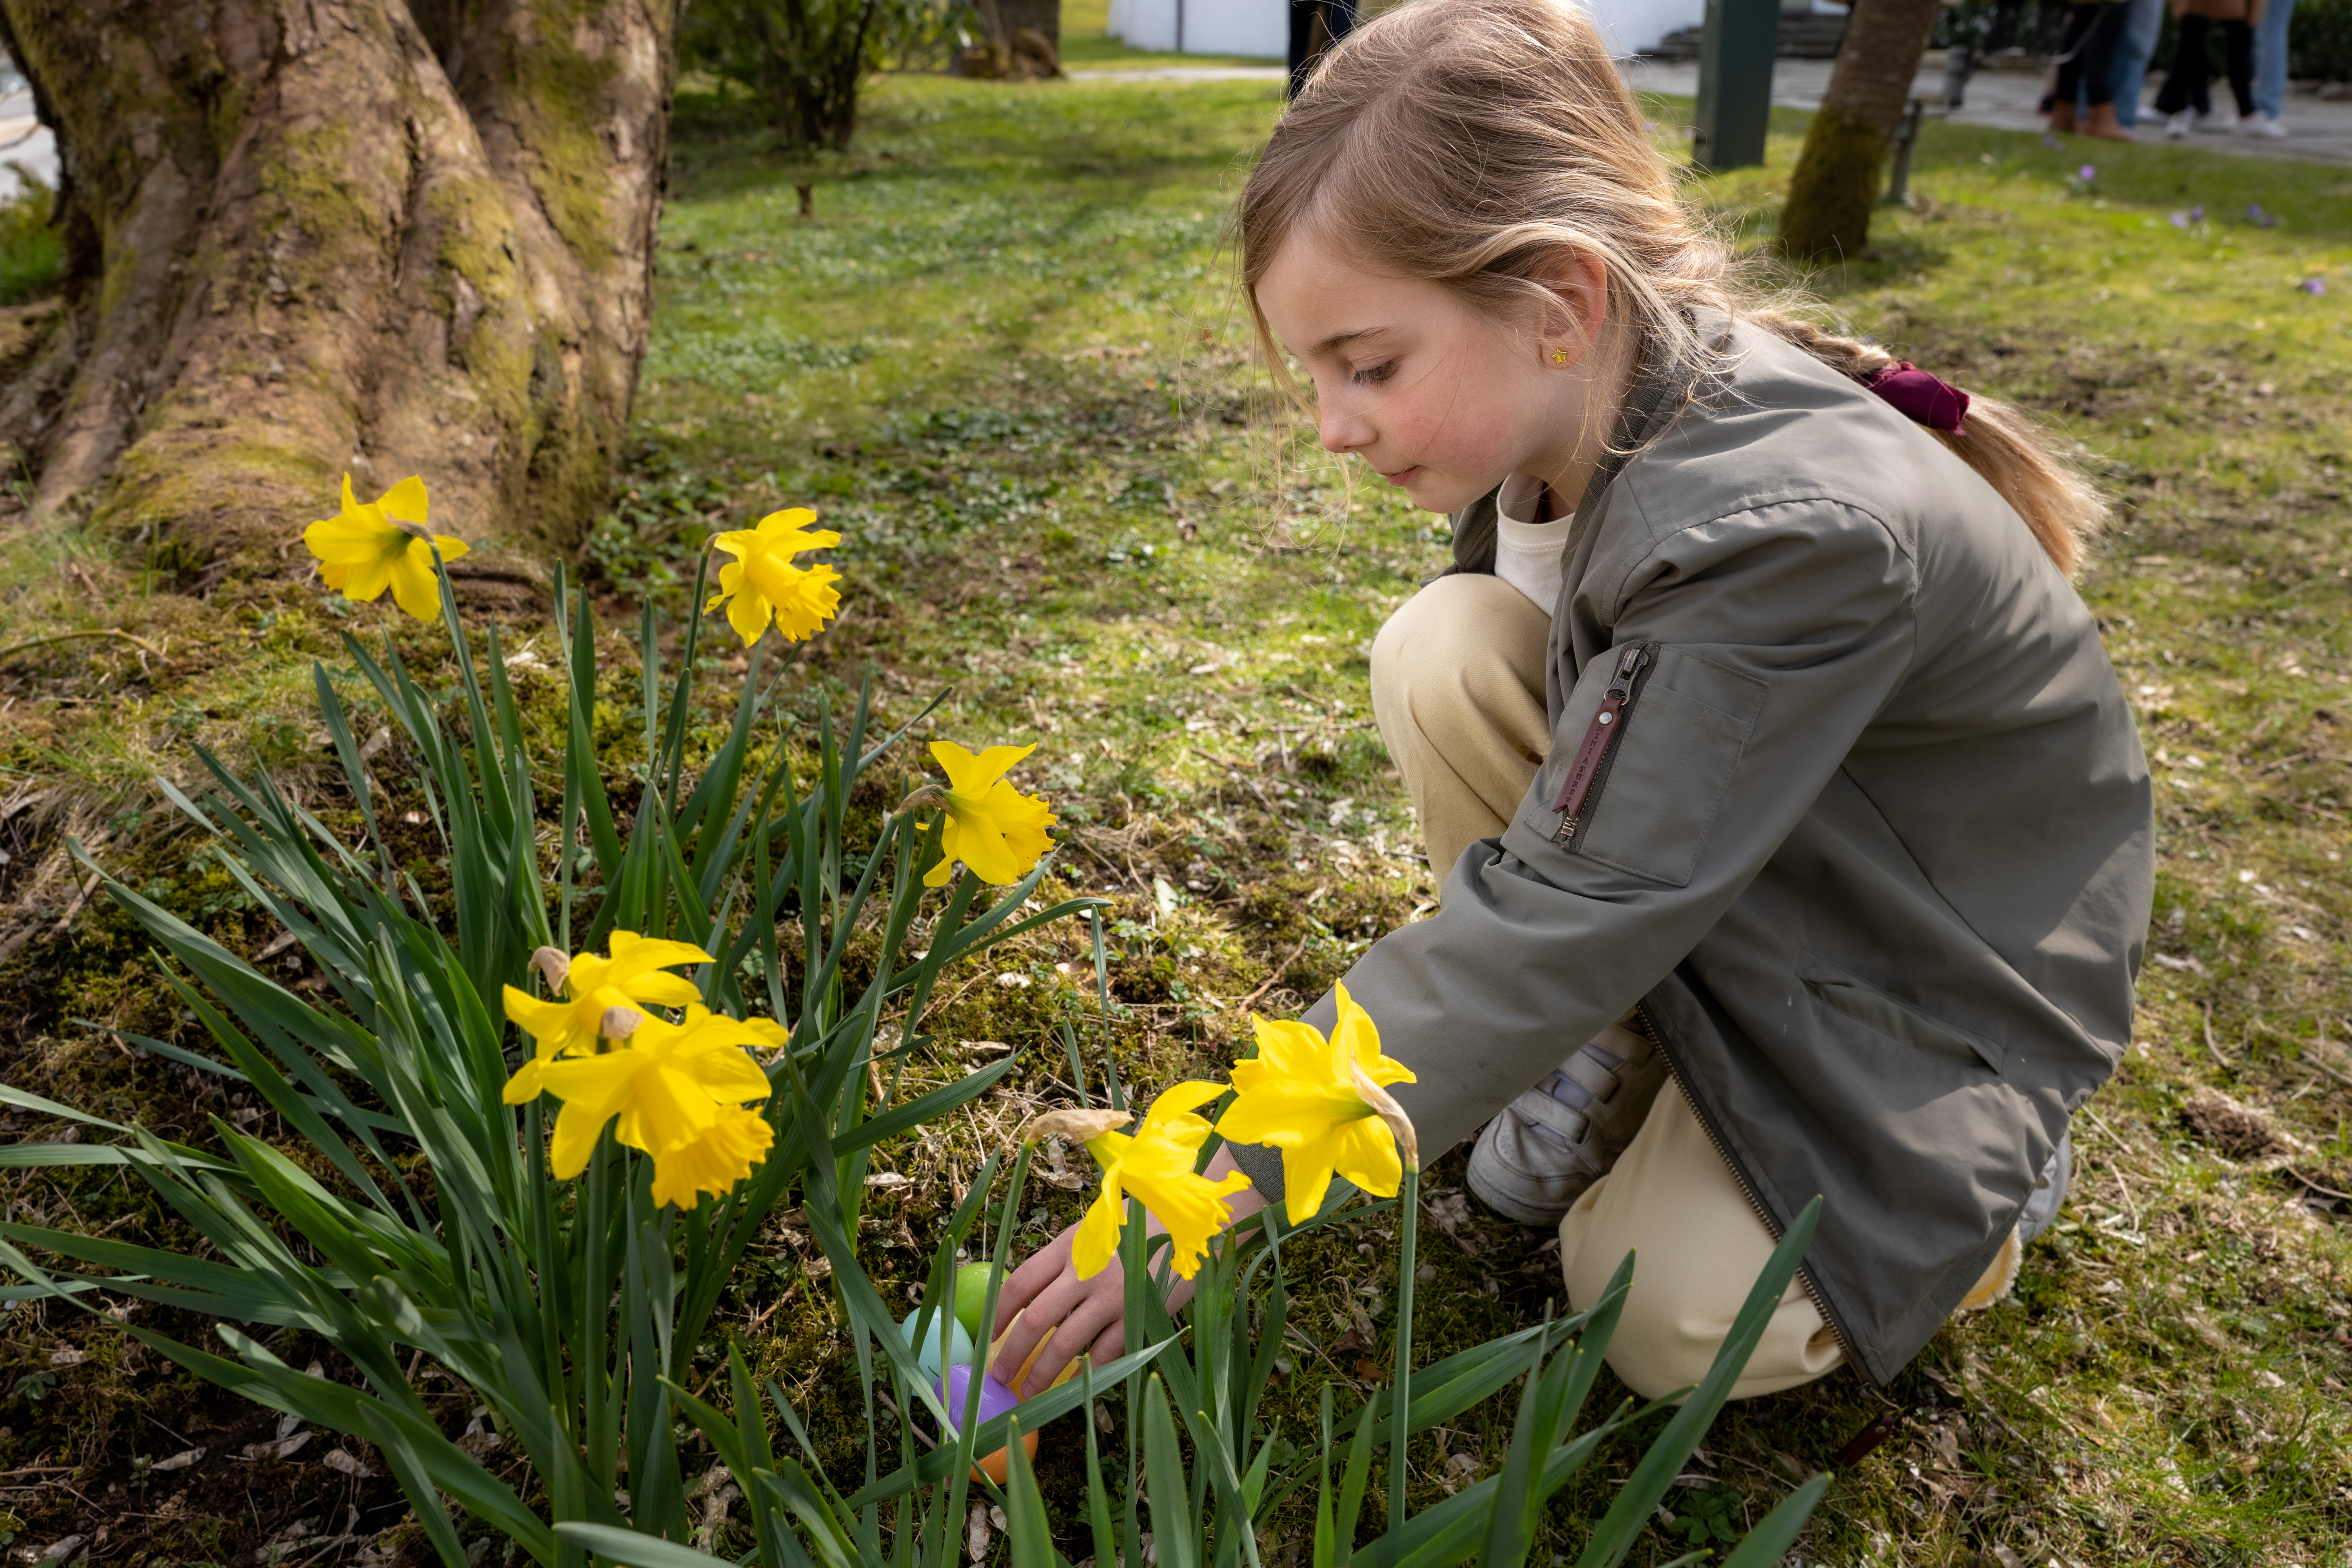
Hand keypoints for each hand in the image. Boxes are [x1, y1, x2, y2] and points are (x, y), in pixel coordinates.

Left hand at [989, 1146, 1265, 1397]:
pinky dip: (1091, 1374)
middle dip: (1012, 1353)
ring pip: (1067, 1345)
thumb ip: (1062, 1260)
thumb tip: (1027, 1298)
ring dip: (1044, 1374)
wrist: (1189, 1221)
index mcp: (1068, 1246)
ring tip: (1031, 1392)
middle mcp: (1086, 1272)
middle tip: (999, 1376)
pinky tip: (1079, 1385)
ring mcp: (1113, 1297)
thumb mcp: (1091, 1230)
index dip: (998, 1313)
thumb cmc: (1135, 1225)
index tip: (988, 1335)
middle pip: (1036, 1320)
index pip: (1019, 1283)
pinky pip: (1108, 1354)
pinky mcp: (1138, 1316)